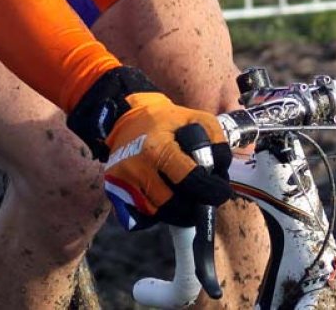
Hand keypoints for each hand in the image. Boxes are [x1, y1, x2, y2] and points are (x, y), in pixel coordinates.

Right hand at [66, 67, 232, 229]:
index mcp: (157, 149)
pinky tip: (163, 199)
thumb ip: (215, 139)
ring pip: (158, 214)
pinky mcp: (113, 193)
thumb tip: (222, 167)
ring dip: (176, 212)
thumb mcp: (193, 117)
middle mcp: (137, 169)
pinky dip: (155, 214)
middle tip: (203, 200)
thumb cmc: (162, 120)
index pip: (189, 180)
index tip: (221, 193)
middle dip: (193, 208)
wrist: (122, 118)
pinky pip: (140, 217)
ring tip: (185, 198)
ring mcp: (122, 184)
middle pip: (173, 206)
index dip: (210, 191)